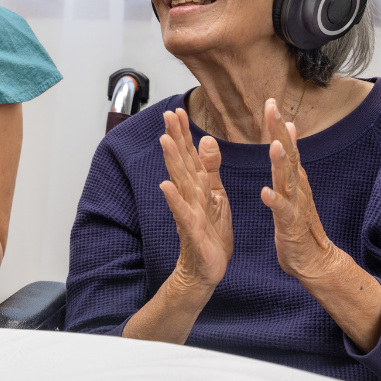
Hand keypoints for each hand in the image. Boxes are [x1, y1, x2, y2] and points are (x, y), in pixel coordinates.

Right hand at [158, 108, 231, 292]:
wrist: (206, 270)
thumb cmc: (210, 234)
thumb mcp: (216, 195)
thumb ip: (210, 168)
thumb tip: (207, 139)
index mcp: (198, 187)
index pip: (189, 155)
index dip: (183, 133)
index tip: (177, 110)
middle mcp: (189, 196)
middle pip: (181, 163)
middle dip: (175, 138)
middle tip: (168, 115)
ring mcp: (188, 213)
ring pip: (180, 183)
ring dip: (172, 162)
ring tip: (165, 140)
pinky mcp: (192, 232)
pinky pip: (183, 214)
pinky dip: (174, 200)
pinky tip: (165, 186)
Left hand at [260, 98, 338, 281]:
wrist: (314, 259)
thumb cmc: (299, 222)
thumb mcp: (294, 186)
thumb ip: (290, 160)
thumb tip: (289, 129)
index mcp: (294, 177)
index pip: (286, 145)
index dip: (278, 124)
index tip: (270, 102)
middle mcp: (297, 187)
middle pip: (289, 155)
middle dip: (279, 131)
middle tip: (272, 108)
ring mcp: (296, 205)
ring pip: (288, 180)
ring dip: (281, 163)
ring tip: (274, 145)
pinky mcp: (291, 225)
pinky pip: (283, 212)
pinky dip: (275, 201)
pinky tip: (266, 192)